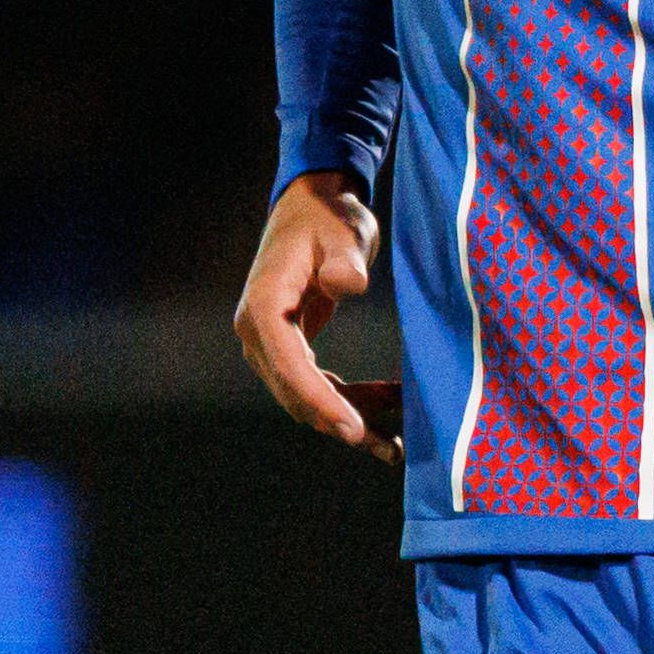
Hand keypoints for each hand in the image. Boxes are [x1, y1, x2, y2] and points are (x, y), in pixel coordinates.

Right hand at [235, 170, 406, 464]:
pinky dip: (347, 401)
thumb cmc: (328, 217)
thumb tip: (346, 285)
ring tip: (395, 441)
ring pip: (304, 398)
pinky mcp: (288, 347)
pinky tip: (387, 406)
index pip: (288, 364)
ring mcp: (269, 343)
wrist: (312, 206)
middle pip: (294, 392)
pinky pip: (314, 386)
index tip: (354, 429)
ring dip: (348, 417)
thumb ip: (345, 260)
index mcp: (264, 305)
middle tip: (387, 447)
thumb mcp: (343, 232)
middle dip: (339, 421)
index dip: (320, 400)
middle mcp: (257, 331)